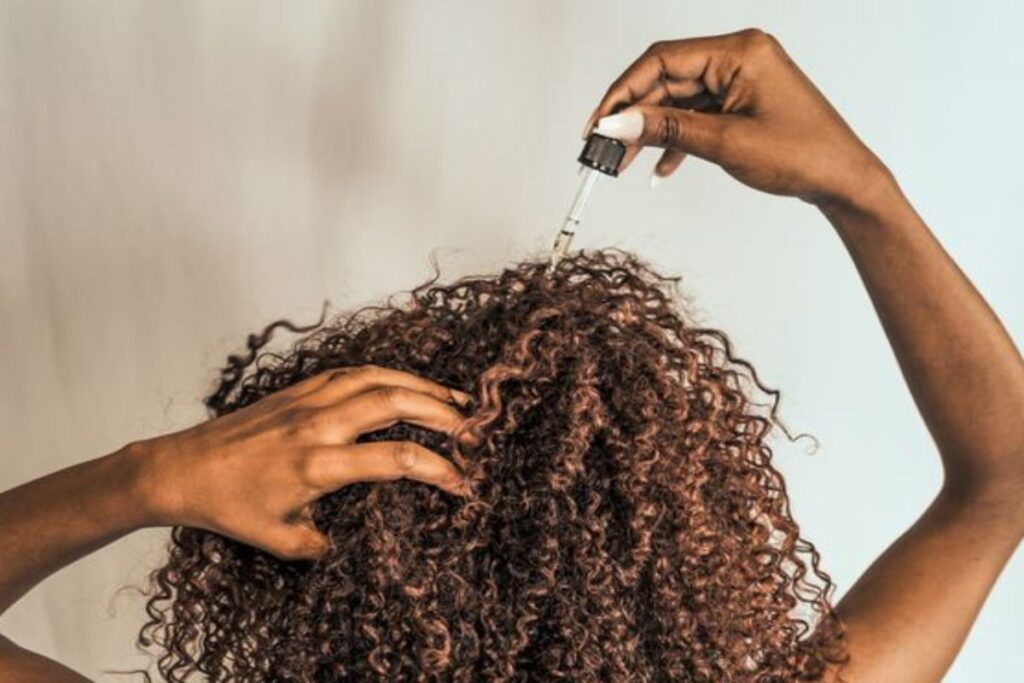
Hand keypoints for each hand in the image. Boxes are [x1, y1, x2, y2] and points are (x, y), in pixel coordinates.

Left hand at [135, 365, 476, 560]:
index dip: (436, 469)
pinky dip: (385, 373)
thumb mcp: (279, 539)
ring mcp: (307, 400)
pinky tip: (402, 383)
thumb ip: (320, 543)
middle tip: (471, 426)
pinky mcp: (297, 389)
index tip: (461, 482)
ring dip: (419, 384)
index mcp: (318, 464)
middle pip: (393, 402)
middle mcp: (318, 425)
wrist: (180, 469)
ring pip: (376, 377)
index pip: (394, 459)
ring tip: (452, 396)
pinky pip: (351, 371)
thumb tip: (343, 541)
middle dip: (440, 411)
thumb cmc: (227, 506)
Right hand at [585, 28, 891, 208]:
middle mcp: (738, 57)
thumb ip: (666, 129)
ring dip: (650, 131)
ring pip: (677, 100)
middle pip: (666, 79)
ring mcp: (740, 79)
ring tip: (623, 162)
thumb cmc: (803, 155)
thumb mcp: (725, 143)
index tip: (597, 123)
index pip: (661, 60)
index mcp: (739, 52)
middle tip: (603, 148)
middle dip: (632, 116)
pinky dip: (675, 138)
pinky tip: (660, 167)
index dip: (622, 92)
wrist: (844, 180)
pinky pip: (696, 113)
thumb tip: (617, 124)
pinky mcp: (741, 101)